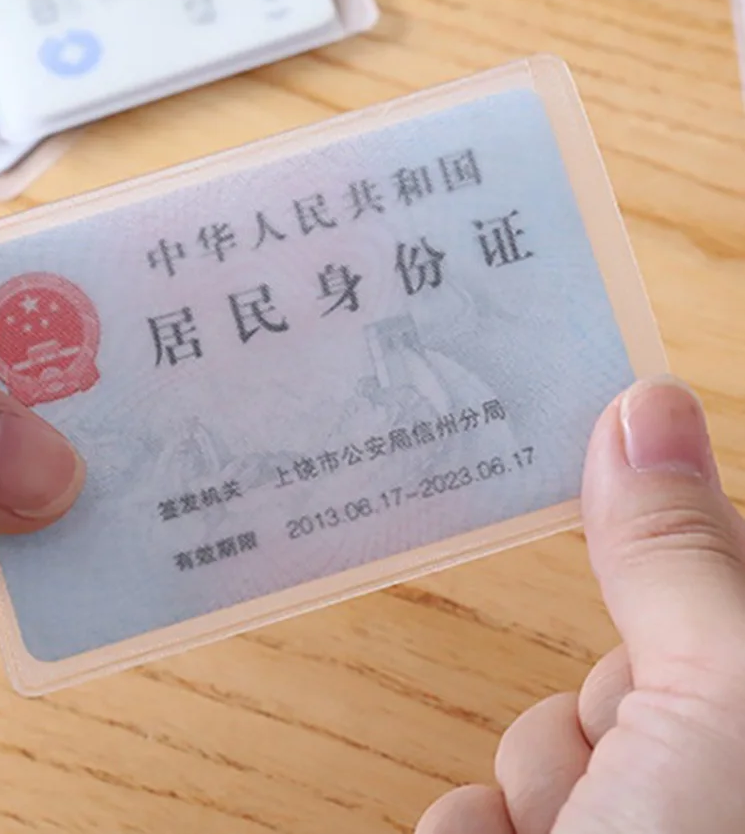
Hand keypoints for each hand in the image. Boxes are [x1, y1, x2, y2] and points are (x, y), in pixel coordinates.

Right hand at [417, 376, 744, 832]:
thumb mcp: (714, 699)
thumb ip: (678, 558)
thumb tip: (648, 402)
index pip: (706, 582)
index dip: (664, 563)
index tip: (594, 511)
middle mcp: (710, 770)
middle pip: (620, 675)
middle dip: (590, 716)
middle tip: (613, 756)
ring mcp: (630, 826)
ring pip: (545, 750)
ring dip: (532, 785)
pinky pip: (487, 813)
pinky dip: (480, 831)